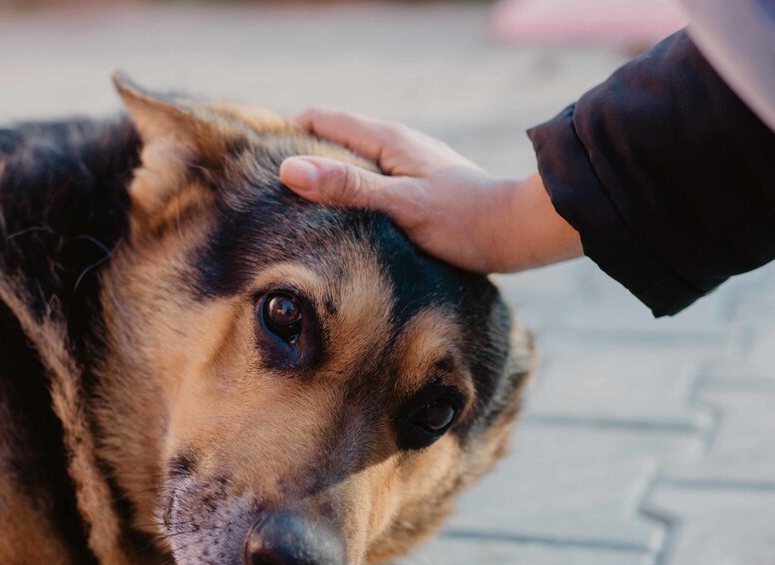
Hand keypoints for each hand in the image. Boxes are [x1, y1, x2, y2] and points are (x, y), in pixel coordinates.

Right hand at [280, 107, 582, 272]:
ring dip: (326, 183)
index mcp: (388, 140)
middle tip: (267, 196)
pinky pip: (369, 188)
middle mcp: (395, 147)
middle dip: (302, 160)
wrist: (518, 235)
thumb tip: (290, 169)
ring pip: (352, 167)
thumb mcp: (400, 206)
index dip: (287, 134)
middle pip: (333, 141)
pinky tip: (341, 229)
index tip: (257, 163)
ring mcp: (406, 169)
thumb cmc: (463, 222)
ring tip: (296, 216)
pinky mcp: (415, 193)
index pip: (321, 119)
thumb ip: (347, 188)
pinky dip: (349, 200)